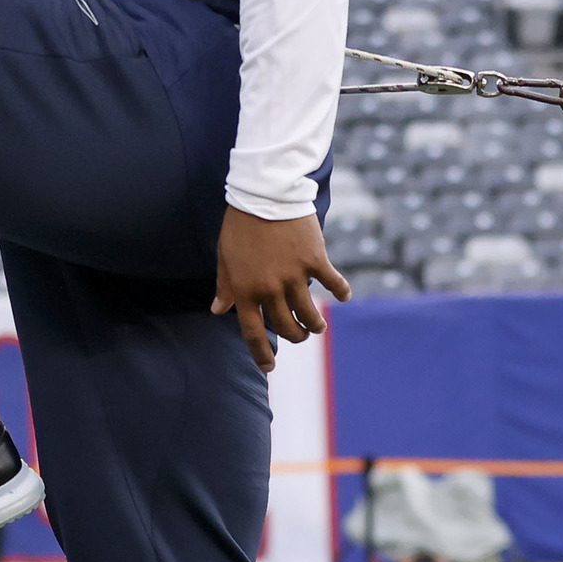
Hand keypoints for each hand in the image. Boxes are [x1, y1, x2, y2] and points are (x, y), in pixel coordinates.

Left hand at [213, 207, 352, 372]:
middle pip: (286, 327)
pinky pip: (331, 283)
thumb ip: (225, 286)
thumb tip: (218, 310)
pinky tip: (344, 297)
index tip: (269, 367)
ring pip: (309, 314)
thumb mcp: (225, 257)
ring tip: (317, 326)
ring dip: (315, 325)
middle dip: (295, 337)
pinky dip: (340, 292)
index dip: (261, 354)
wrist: (264, 194)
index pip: (253, 332)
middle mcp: (269, 288)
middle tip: (301, 335)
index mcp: (245, 290)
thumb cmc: (240, 225)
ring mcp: (294, 276)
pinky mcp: (314, 260)